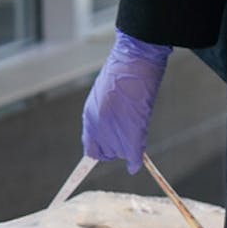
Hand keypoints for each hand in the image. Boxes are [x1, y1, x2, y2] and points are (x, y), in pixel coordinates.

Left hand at [81, 29, 172, 173]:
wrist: (135, 61)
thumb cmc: (123, 71)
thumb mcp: (106, 93)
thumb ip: (105, 113)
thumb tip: (114, 125)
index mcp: (90, 116)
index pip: (90, 145)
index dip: (99, 149)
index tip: (105, 152)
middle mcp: (98, 126)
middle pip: (105, 152)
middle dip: (114, 149)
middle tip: (126, 136)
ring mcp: (114, 129)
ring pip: (119, 152)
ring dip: (127, 148)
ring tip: (136, 128)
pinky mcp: (132, 131)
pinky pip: (132, 155)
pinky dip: (134, 162)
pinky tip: (134, 166)